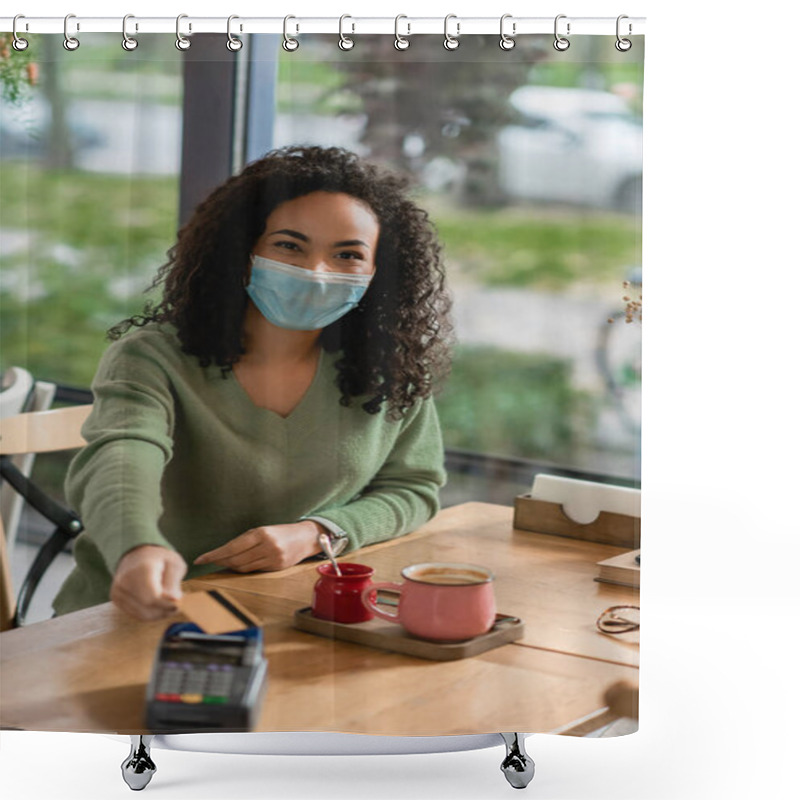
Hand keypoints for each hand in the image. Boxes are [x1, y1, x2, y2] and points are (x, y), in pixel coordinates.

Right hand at [110, 545, 186, 621]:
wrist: (137, 554)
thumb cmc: (160, 559)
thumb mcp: (174, 564)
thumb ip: (174, 582)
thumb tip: (174, 600)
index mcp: (141, 569)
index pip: (152, 597)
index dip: (166, 605)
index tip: (179, 605)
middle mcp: (125, 581)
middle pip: (147, 607)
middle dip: (164, 611)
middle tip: (176, 607)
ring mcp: (118, 591)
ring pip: (141, 614)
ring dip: (158, 614)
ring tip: (169, 605)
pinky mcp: (116, 599)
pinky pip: (136, 614)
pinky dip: (149, 614)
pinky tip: (158, 606)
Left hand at [193, 521, 323, 572]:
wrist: (306, 537)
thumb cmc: (281, 532)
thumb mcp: (263, 530)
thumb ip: (246, 541)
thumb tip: (223, 554)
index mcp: (261, 533)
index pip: (231, 547)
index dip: (214, 555)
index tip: (200, 559)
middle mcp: (267, 546)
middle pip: (236, 560)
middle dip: (220, 561)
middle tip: (209, 561)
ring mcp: (273, 558)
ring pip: (243, 567)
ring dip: (231, 566)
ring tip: (223, 563)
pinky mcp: (277, 567)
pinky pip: (254, 570)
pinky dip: (244, 568)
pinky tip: (239, 565)